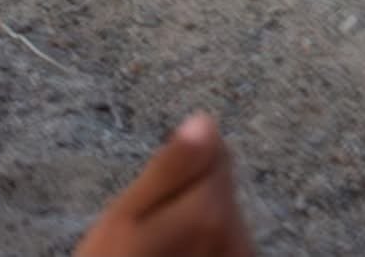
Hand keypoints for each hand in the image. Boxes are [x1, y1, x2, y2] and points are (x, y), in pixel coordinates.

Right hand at [73, 113, 255, 256]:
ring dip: (200, 225)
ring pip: (227, 217)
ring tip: (164, 247)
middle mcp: (239, 240)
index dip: (182, 162)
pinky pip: (230, 244)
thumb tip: (205, 120)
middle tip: (153, 228)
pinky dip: (207, 246)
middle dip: (191, 196)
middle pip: (223, 187)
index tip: (156, 193)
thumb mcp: (125, 218)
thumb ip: (170, 169)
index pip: (216, 151)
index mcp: (210, 214)